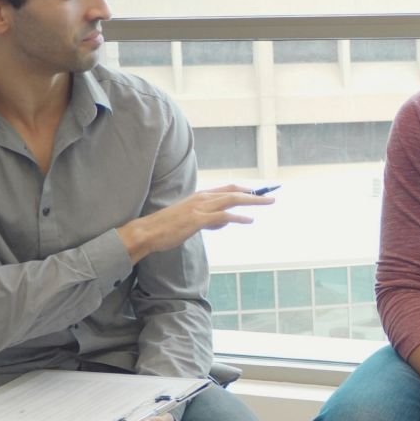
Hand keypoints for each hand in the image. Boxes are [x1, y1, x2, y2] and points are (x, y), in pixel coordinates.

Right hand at [118, 184, 273, 260]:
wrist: (148, 232)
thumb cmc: (167, 228)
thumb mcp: (190, 220)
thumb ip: (208, 219)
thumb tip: (224, 222)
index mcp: (199, 197)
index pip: (227, 189)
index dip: (244, 189)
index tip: (258, 192)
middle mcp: (201, 198)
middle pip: (234, 191)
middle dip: (254, 193)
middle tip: (271, 196)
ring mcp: (200, 208)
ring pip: (232, 199)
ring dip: (252, 200)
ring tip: (268, 202)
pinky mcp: (197, 219)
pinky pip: (223, 216)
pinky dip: (238, 217)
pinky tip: (249, 220)